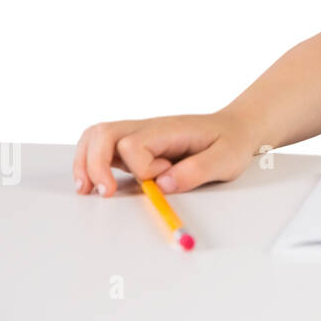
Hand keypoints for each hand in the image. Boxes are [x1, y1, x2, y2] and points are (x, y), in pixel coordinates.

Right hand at [72, 112, 256, 196]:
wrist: (235, 128)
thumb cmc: (230, 142)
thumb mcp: (226, 159)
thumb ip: (197, 171)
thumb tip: (162, 184)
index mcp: (168, 129)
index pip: (134, 144)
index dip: (143, 167)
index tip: (164, 176)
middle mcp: (148, 129)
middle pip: (104, 133)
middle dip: (94, 164)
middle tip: (103, 192)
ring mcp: (139, 136)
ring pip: (95, 137)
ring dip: (85, 162)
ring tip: (87, 189)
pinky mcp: (134, 146)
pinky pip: (102, 148)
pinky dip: (90, 164)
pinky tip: (93, 183)